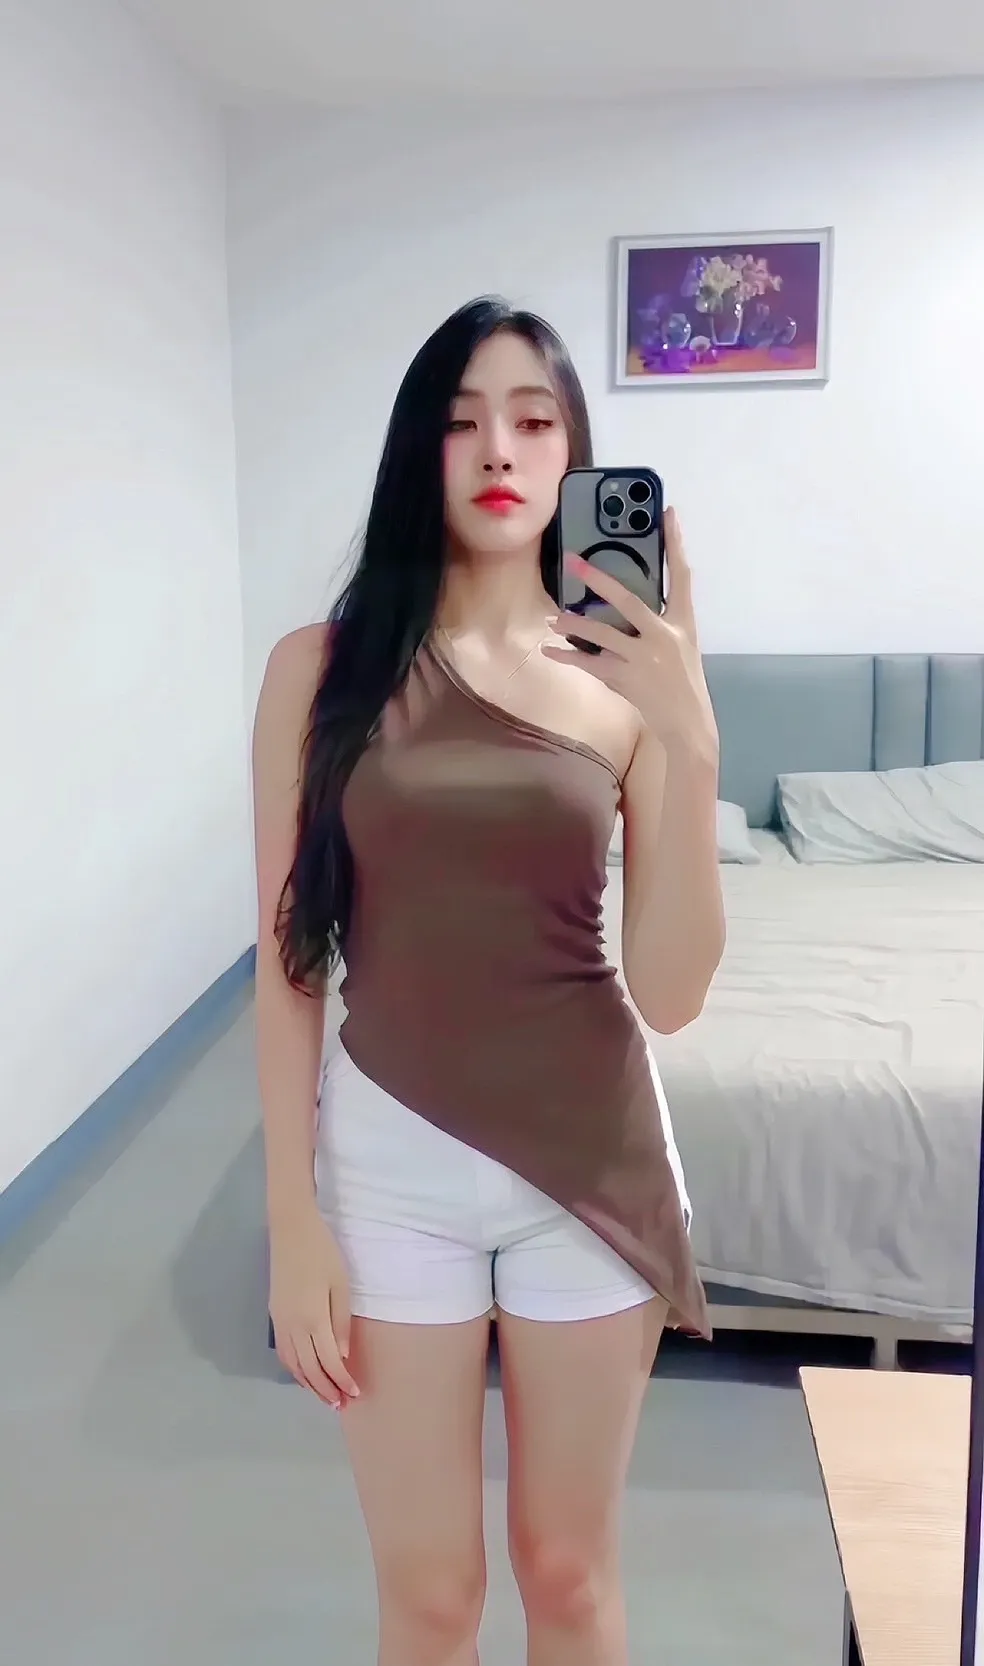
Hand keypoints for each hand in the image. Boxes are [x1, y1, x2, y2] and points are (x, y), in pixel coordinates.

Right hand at [269, 1209, 359, 1409]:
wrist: (291, 1229)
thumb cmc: (322, 1252)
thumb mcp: (340, 1284)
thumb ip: (340, 1322)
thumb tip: (341, 1356)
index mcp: (312, 1319)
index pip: (328, 1362)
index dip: (341, 1381)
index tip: (355, 1393)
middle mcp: (292, 1326)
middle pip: (308, 1369)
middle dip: (325, 1390)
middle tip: (341, 1405)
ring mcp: (280, 1322)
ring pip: (293, 1365)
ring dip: (309, 1384)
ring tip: (325, 1396)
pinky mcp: (274, 1315)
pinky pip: (284, 1353)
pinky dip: (295, 1369)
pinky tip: (305, 1374)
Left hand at [542, 507, 717, 751]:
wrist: (688, 723)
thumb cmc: (682, 682)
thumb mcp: (680, 646)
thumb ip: (658, 624)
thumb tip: (626, 606)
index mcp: (682, 623)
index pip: (682, 575)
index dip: (676, 543)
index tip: (669, 513)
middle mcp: (664, 636)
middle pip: (629, 600)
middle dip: (599, 580)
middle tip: (574, 562)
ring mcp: (644, 658)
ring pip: (602, 635)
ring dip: (575, 625)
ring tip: (555, 618)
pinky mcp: (626, 679)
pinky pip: (590, 663)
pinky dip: (567, 656)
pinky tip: (549, 650)